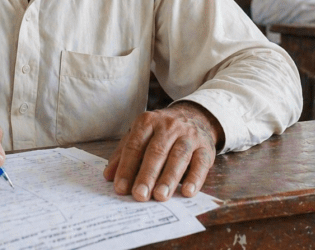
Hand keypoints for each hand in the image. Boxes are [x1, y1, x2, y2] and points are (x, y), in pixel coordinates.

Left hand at [103, 101, 221, 201]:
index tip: (120, 187)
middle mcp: (169, 126)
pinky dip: (195, 179)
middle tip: (139, 195)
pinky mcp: (206, 147)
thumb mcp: (140, 135)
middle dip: (147, 175)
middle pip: (156, 152)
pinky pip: (201, 163)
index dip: (126, 167)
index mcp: (148, 122)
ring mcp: (189, 136)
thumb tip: (108, 175)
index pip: (135, 145)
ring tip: (160, 196)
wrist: (194, 117)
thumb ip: (123, 153)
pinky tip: (187, 192)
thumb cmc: (161, 132)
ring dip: (168, 178)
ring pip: (178, 157)